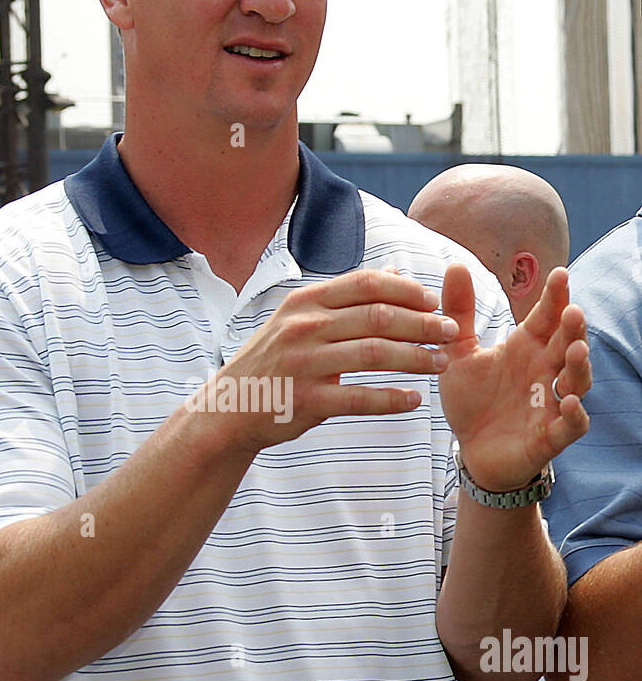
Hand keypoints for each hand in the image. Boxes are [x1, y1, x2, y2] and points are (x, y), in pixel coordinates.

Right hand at [198, 265, 459, 450]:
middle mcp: (304, 327)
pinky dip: (391, 399)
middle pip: (378, 317)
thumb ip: (346, 297)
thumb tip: (396, 271)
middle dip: (423, 324)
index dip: (407, 290)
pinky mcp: (306, 400)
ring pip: (374, 354)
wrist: (229, 409)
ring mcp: (304, 363)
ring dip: (415, 358)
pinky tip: (414, 400)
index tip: (435, 302)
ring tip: (441, 364)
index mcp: (305, 302)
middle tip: (451, 332)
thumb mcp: (298, 319)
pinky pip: (359, 398)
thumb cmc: (273, 362)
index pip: (366, 284)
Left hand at [438, 264, 590, 490]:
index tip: (559, 273)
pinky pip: (571, 425)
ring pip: (577, 381)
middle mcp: (546, 371)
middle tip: (572, 310)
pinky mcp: (550, 436)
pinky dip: (574, 414)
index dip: (556, 297)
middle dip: (574, 328)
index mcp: (528, 347)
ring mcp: (552, 403)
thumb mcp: (457, 354)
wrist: (471, 450)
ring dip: (580, 366)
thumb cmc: (473, 400)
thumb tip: (455, 264)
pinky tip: (569, 402)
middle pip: (568, 344)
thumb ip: (458, 313)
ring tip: (577, 350)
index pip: (548, 316)